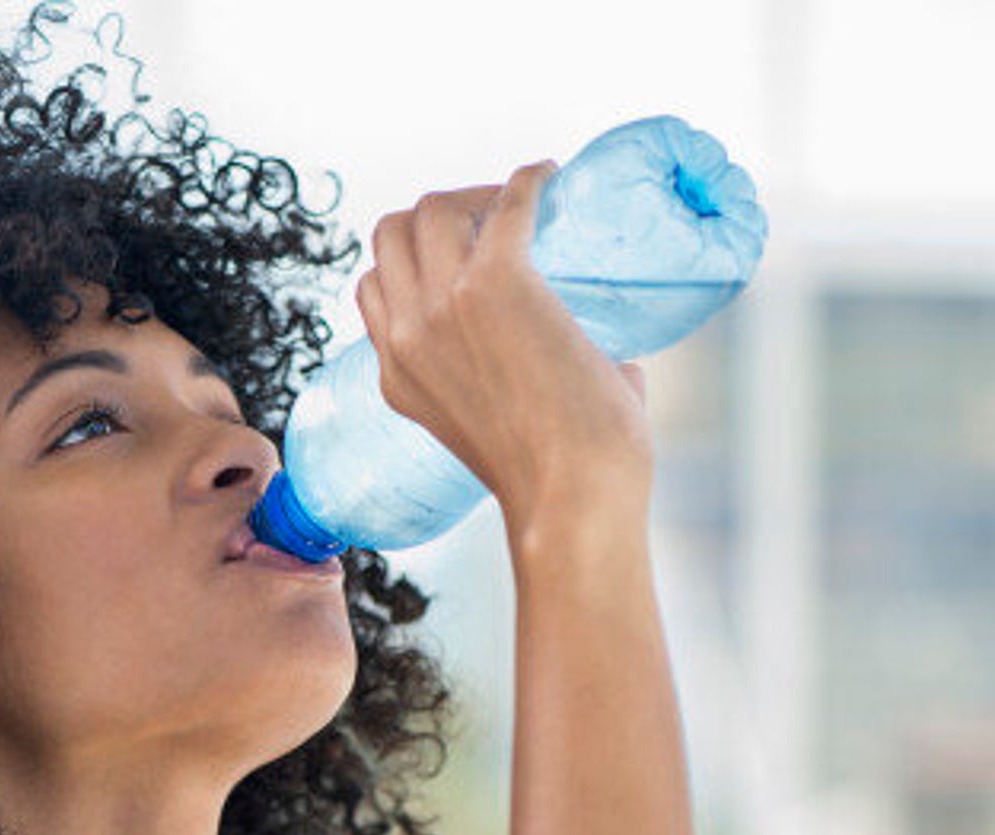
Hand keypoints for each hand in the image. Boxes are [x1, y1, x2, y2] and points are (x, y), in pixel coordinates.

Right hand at [354, 161, 652, 528]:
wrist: (573, 498)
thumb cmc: (563, 483)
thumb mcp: (499, 433)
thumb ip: (531, 393)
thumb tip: (619, 364)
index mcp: (398, 375)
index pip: (375, 286)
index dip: (415, 260)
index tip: (465, 254)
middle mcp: (408, 335)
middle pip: (393, 233)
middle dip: (438, 214)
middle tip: (495, 221)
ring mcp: (444, 307)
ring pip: (434, 207)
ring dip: (476, 194)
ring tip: (521, 202)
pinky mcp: (496, 283)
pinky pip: (507, 204)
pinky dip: (528, 182)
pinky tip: (551, 177)